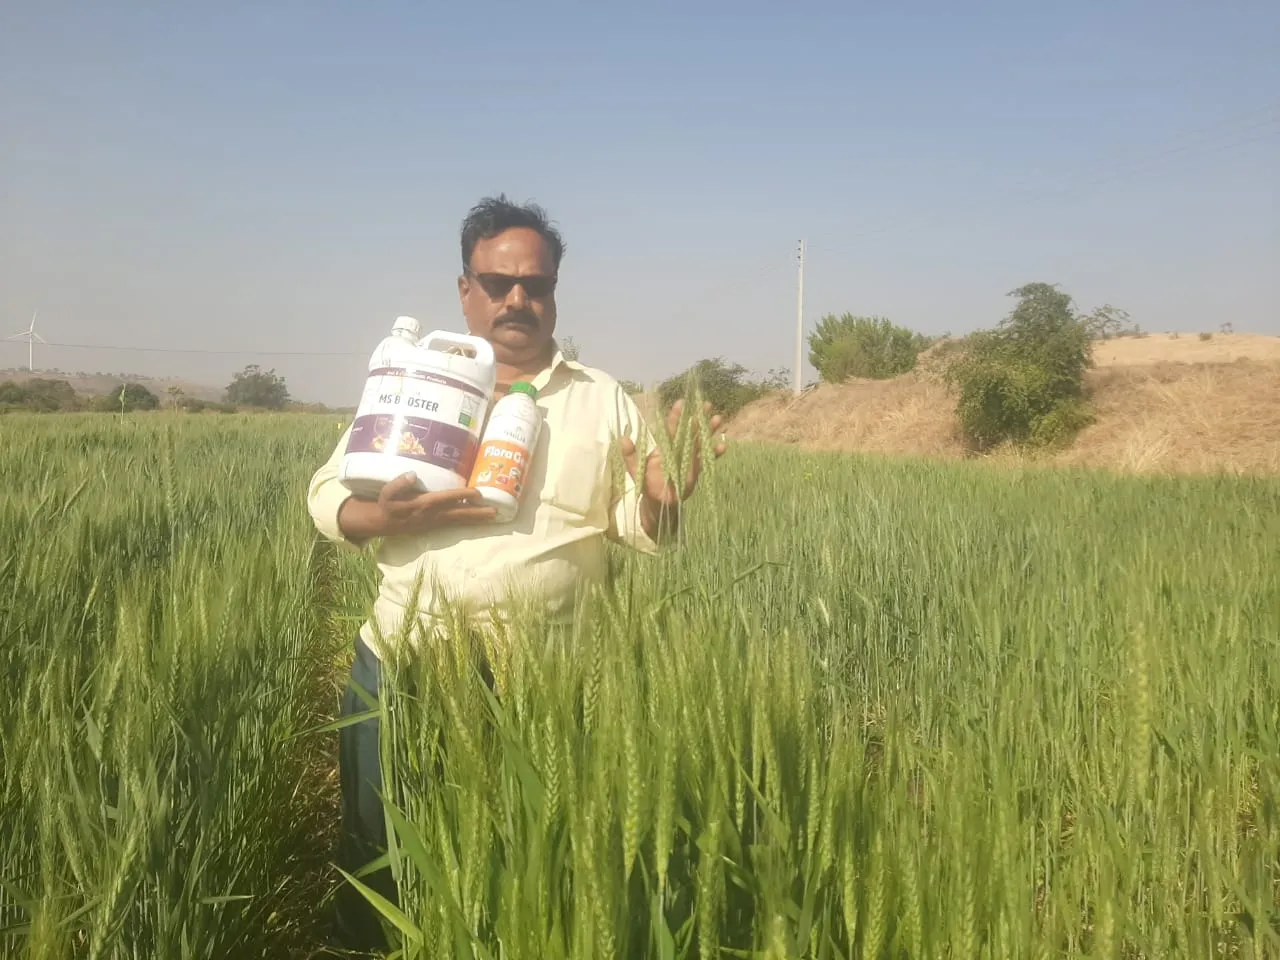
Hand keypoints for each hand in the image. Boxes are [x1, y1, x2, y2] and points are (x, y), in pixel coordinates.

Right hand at [339, 473, 496, 540]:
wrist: (383, 523)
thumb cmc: (388, 503)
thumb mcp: (387, 492)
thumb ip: (399, 483)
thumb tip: (413, 474)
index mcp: (422, 504)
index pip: (446, 499)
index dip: (462, 496)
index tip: (478, 493)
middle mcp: (433, 515)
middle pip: (459, 514)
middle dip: (477, 513)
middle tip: (495, 512)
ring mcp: (436, 522)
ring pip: (459, 520)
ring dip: (477, 519)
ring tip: (494, 516)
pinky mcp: (437, 525)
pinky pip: (456, 523)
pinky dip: (469, 521)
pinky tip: (480, 518)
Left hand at [619, 399, 727, 511]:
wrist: (658, 502)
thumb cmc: (646, 484)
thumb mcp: (635, 469)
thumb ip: (630, 455)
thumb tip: (622, 439)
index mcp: (664, 446)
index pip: (671, 428)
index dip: (675, 415)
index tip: (681, 402)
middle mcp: (677, 449)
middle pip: (689, 430)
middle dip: (698, 417)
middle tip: (707, 404)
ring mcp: (688, 458)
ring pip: (700, 440)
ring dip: (709, 430)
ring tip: (717, 419)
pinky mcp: (696, 469)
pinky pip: (707, 459)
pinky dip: (715, 453)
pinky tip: (723, 446)